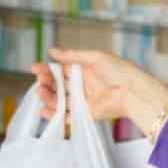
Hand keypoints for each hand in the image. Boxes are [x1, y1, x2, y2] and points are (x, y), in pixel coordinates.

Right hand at [29, 48, 167, 136]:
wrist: (133, 91)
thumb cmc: (119, 71)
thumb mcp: (95, 57)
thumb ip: (73, 56)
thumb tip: (52, 51)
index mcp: (83, 70)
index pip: (60, 70)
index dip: (47, 70)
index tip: (34, 69)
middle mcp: (82, 85)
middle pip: (57, 85)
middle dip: (46, 83)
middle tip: (39, 81)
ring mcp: (83, 100)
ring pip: (60, 100)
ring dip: (48, 97)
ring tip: (41, 94)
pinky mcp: (86, 114)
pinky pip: (68, 116)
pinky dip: (56, 115)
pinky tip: (44, 112)